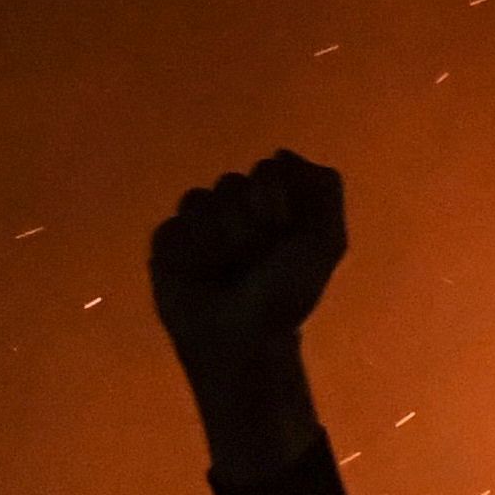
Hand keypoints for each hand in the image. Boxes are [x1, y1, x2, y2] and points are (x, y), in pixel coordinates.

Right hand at [147, 151, 346, 478]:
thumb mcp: (326, 242)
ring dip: (221, 240)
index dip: (277, 201)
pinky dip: (192, 251)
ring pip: (201, 200)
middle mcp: (234, 209)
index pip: (268, 169)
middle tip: (255, 261)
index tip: (284, 236)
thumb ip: (323, 189)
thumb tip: (280, 154)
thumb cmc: (286, 295)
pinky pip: (175, 226)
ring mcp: (198, 224)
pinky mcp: (168, 243)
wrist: (243, 339)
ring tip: (227, 272)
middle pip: (233, 183)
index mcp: (271, 204)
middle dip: (249, 225)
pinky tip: (200, 274)